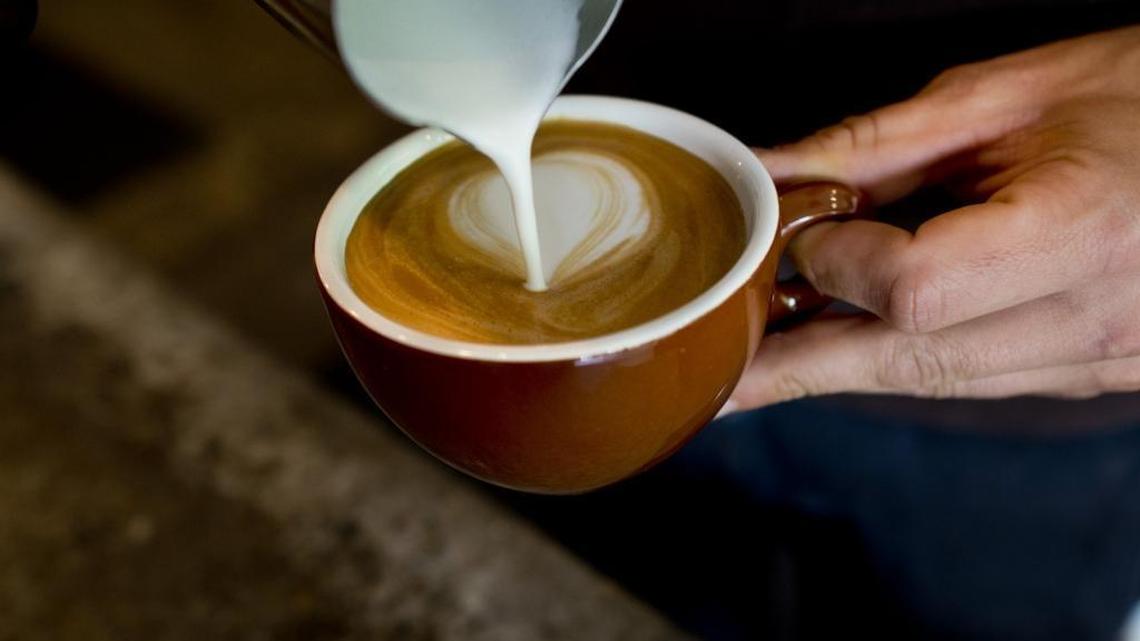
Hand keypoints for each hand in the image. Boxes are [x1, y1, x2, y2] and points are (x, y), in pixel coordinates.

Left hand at [731, 25, 1139, 408]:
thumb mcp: (1010, 95)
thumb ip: (881, 143)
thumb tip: (774, 171)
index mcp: (1079, 232)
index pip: (916, 287)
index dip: (841, 261)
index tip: (806, 230)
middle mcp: (1093, 317)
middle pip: (910, 362)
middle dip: (799, 370)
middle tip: (719, 379)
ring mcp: (1100, 358)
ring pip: (937, 382)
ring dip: (843, 372)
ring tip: (766, 368)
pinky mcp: (1094, 371)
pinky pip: (977, 377)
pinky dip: (907, 358)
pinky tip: (856, 347)